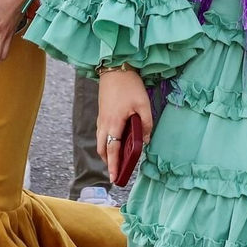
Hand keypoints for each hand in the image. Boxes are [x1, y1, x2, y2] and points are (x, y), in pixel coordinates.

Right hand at [96, 67, 153, 183]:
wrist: (115, 68)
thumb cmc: (129, 85)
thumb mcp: (143, 104)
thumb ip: (146, 124)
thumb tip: (145, 140)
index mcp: (114, 123)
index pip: (112, 150)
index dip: (114, 165)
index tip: (115, 178)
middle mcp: (104, 123)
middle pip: (102, 149)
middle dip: (108, 162)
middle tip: (116, 172)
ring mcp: (101, 118)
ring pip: (101, 141)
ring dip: (107, 152)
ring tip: (117, 160)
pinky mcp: (102, 113)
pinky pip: (102, 133)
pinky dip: (107, 142)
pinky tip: (117, 142)